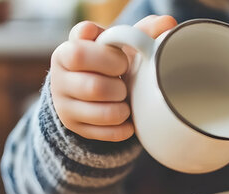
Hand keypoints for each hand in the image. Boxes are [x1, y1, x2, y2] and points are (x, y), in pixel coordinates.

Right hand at [50, 15, 176, 141]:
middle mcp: (60, 78)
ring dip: (122, 109)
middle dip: (118, 88)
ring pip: (100, 113)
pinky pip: (105, 134)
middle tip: (125, 84)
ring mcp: (65, 105)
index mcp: (68, 51)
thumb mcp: (119, 45)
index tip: (122, 60)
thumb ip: (140, 32)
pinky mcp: (75, 127)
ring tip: (126, 102)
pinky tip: (127, 121)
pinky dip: (123, 129)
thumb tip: (168, 23)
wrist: (88, 91)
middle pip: (93, 87)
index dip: (108, 58)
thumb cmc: (108, 62)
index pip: (80, 52)